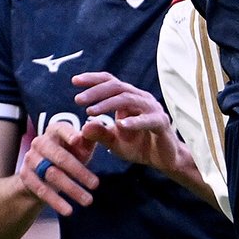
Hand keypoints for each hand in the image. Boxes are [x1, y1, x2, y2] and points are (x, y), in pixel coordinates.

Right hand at [15, 121, 99, 215]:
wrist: (45, 173)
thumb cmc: (70, 154)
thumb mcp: (82, 146)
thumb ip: (90, 138)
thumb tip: (96, 127)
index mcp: (55, 130)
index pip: (62, 129)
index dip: (69, 134)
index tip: (79, 140)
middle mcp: (40, 142)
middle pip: (59, 157)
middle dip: (79, 171)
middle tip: (96, 184)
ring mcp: (31, 159)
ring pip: (51, 175)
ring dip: (71, 189)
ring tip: (88, 201)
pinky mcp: (25, 176)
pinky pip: (41, 190)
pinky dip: (56, 201)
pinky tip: (68, 210)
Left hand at [73, 73, 192, 178]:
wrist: (164, 159)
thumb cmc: (139, 146)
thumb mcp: (114, 142)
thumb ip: (100, 134)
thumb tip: (83, 127)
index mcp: (129, 98)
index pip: (110, 82)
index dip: (93, 79)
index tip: (74, 81)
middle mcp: (141, 98)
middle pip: (116, 87)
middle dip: (95, 92)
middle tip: (77, 100)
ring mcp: (152, 109)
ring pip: (128, 99)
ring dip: (107, 104)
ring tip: (90, 112)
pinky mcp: (161, 122)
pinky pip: (147, 120)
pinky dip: (133, 122)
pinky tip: (119, 125)